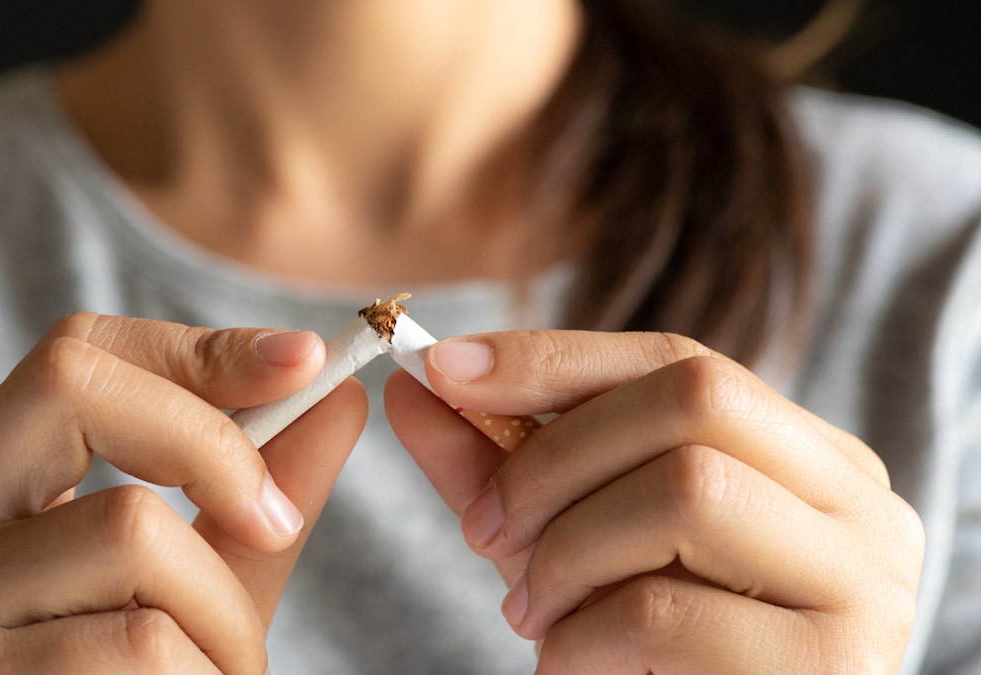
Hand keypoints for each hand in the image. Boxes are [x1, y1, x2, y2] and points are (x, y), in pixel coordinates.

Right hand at [0, 313, 367, 673]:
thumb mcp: (205, 580)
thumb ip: (261, 489)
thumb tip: (338, 394)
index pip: (74, 357)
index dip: (199, 348)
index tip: (308, 363)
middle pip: (75, 390)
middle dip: (212, 448)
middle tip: (276, 524)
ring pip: (134, 533)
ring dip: (221, 618)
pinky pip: (143, 645)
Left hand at [386, 330, 923, 672]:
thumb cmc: (649, 652)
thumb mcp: (575, 539)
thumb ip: (504, 465)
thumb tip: (412, 386)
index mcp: (809, 456)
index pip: (681, 359)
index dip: (554, 357)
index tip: (444, 367)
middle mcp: (858, 503)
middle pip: (694, 400)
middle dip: (555, 456)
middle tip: (484, 530)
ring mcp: (864, 581)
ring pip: (688, 491)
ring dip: (568, 552)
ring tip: (532, 614)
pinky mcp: (835, 666)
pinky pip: (669, 611)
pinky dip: (584, 636)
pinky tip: (569, 666)